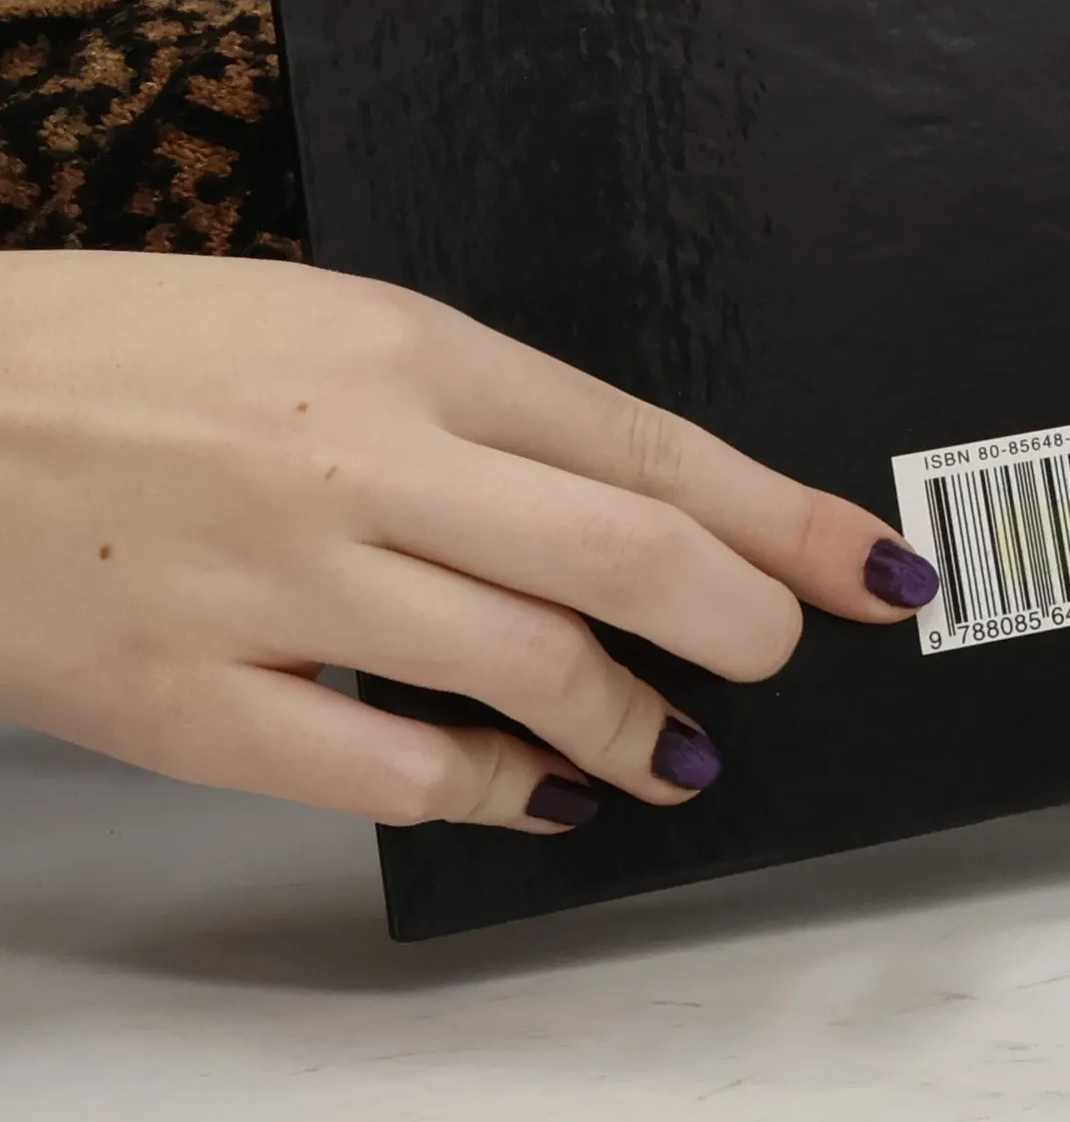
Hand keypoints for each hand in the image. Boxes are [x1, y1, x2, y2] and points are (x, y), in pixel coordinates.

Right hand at [0, 252, 936, 832]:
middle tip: (784, 653)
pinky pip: (391, 772)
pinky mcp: (188, 698)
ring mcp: (275, 583)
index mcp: (409, 348)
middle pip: (625, 553)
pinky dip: (500, 792)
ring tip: (685, 747)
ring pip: (532, 668)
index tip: (873, 567)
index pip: (649, 443)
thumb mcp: (332, 329)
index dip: (785, 516)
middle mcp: (360, 458)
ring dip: (642, 721)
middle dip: (745, 618)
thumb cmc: (144, 355)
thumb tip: (630, 508)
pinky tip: (549, 790)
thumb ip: (480, 416)